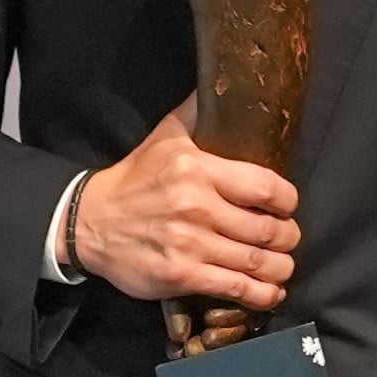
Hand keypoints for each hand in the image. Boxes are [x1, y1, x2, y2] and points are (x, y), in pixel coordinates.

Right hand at [71, 98, 299, 307]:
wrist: (88, 222)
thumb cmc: (135, 179)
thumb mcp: (165, 138)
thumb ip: (197, 113)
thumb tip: (226, 82)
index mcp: (197, 169)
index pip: (268, 188)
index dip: (288, 201)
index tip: (287, 207)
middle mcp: (196, 207)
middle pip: (270, 230)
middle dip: (288, 237)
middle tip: (286, 238)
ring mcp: (189, 244)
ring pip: (259, 262)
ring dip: (281, 268)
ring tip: (282, 265)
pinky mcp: (182, 276)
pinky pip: (238, 289)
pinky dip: (263, 294)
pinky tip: (270, 291)